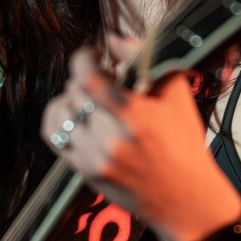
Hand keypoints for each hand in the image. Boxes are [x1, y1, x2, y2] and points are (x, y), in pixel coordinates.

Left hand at [41, 35, 240, 240]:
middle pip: (74, 92)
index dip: (84, 58)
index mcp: (134, 117)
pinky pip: (54, 136)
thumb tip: (113, 40)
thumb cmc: (184, 145)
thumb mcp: (176, 96)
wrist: (186, 199)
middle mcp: (110, 139)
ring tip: (88, 98)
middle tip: (100, 78)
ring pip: (61, 113)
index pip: (88, 76)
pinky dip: (59, 119)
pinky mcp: (85, 172)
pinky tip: (74, 115)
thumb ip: (144, 60)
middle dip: (84, 78)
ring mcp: (94, 158)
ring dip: (71, 98)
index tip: (93, 54)